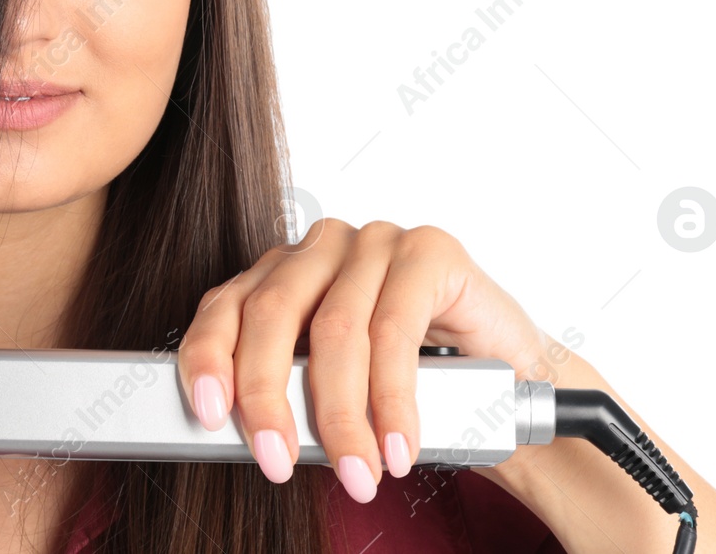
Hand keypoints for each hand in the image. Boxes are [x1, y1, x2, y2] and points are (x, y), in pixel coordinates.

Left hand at [176, 218, 553, 503]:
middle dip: (268, 397)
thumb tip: (248, 433)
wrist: (507, 379)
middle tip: (275, 462)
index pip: (226, 306)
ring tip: (356, 473)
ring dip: (341, 414)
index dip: (208, 358)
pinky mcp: (428, 250)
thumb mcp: (333, 388)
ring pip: (336, 330)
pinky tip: (397, 445)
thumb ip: (288, 392)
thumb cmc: (410, 384)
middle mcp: (322, 245)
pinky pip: (396, 331)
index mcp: (283, 270)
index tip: (210, 413)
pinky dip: (392, 400)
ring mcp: (375, 241)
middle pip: (272, 315)